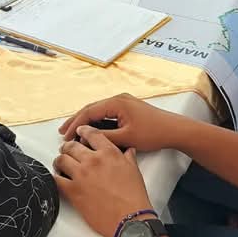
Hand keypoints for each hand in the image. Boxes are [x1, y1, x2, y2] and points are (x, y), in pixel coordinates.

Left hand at [54, 132, 152, 236]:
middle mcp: (93, 161)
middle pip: (72, 145)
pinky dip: (55, 177)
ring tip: (60, 163)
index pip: (91, 134)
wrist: (129, 219)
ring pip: (61, 159)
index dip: (83, 131)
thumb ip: (128, 158)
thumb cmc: (133, 197)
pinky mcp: (73, 191)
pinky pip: (56, 179)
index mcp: (109, 153)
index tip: (79, 132)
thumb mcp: (134, 171)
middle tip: (67, 149)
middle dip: (68, 146)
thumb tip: (127, 151)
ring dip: (60, 160)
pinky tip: (58, 178)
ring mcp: (81, 175)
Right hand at [58, 93, 186, 151]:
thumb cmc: (153, 133)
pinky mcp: (128, 108)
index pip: (89, 112)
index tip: (65, 137)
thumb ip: (104, 137)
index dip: (75, 125)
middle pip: (91, 109)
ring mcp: (124, 102)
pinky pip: (107, 113)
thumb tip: (85, 136)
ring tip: (72, 132)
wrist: (174, 130)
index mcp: (116, 102)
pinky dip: (96, 122)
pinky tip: (91, 130)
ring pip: (98, 111)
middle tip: (62, 133)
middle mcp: (118, 99)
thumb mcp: (126, 138)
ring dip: (86, 122)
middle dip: (76, 121)